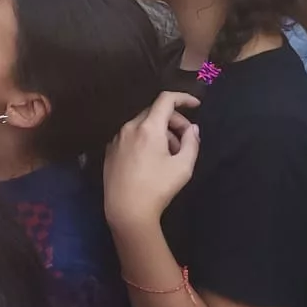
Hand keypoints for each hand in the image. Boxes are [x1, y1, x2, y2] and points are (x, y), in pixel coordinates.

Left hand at [104, 91, 200, 228]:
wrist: (126, 209)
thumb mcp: (183, 166)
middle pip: (155, 112)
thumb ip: (191, 142)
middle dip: (174, 121)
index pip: (165, 100)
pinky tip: (152, 160)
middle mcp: (129, 127)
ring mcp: (117, 138)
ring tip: (170, 155)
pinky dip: (145, 139)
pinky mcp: (110, 150)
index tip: (196, 105)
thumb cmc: (158, 187)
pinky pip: (131, 136)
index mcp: (148, 127)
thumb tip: (193, 128)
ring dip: (160, 132)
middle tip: (186, 140)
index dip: (183, 98)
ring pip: (143, 125)